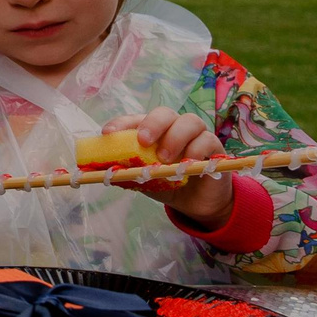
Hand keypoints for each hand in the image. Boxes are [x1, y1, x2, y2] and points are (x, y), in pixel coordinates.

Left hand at [103, 109, 233, 226]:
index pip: (135, 119)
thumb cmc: (166, 184)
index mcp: (152, 131)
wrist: (194, 203)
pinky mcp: (215, 147)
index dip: (121, 124)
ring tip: (164, 158)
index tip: (108, 134)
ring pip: (189, 121)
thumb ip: (127, 171)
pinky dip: (196, 149)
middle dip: (151, 124)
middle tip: (143, 141)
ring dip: (175, 137)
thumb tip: (102, 171)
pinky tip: (188, 162)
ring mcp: (196, 135)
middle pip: (164, 113)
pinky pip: (208, 139)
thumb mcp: (143, 179)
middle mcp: (173, 127)